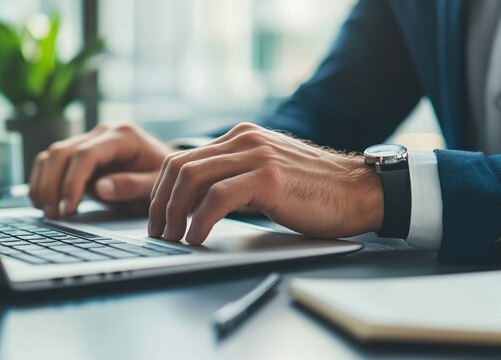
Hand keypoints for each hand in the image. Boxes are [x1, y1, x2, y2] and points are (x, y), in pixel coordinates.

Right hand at [29, 123, 173, 217]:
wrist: (167, 168)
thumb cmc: (163, 176)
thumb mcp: (155, 184)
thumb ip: (131, 186)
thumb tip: (100, 188)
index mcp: (123, 136)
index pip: (86, 155)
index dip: (72, 182)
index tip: (68, 208)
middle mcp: (103, 132)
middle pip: (62, 152)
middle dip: (52, 184)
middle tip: (53, 214)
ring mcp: (89, 139)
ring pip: (52, 155)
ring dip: (43, 183)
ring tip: (48, 212)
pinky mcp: (80, 152)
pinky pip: (52, 161)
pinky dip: (43, 181)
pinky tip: (45, 202)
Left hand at [148, 123, 383, 243]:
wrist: (359, 191)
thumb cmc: (315, 191)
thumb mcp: (267, 174)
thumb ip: (235, 176)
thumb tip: (197, 203)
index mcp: (240, 138)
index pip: (183, 159)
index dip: (161, 191)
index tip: (157, 217)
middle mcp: (244, 140)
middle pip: (179, 167)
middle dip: (159, 203)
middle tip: (158, 232)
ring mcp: (257, 156)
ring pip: (192, 179)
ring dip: (173, 213)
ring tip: (172, 238)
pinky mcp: (269, 178)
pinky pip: (217, 197)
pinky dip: (200, 221)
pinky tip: (197, 238)